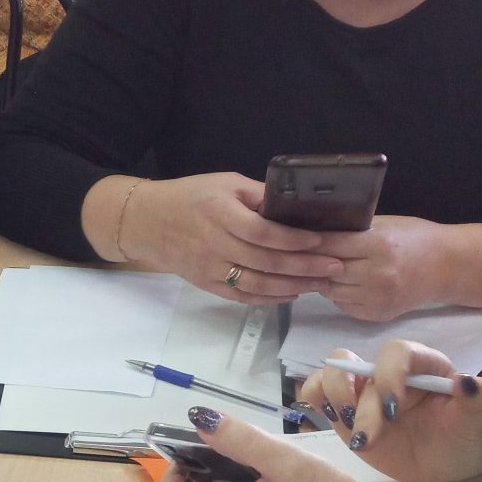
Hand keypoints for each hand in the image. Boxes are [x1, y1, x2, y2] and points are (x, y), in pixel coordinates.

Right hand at [120, 173, 342, 302]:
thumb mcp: (224, 182)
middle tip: (336, 267)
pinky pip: (241, 296)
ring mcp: (210, 268)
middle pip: (265, 262)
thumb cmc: (189, 196)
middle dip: (305, 267)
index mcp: (220, 214)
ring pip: (257, 284)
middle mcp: (215, 244)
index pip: (263, 233)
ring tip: (321, 284)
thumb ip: (258, 194)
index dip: (294, 240)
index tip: (322, 241)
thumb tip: (295, 205)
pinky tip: (291, 294)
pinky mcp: (206, 284)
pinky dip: (269, 299)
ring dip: (293, 287)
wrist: (146, 221)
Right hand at [298, 340, 481, 481]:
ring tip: (357, 435)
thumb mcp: (474, 422)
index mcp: (420, 365)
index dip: (389, 372)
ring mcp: (361, 389)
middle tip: (370, 436)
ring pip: (329, 374)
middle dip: (360, 403)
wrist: (445, 459)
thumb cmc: (460, 435)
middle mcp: (386, 372)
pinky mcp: (342, 409)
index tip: (392, 404)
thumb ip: (478, 400)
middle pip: (354, 365)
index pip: (396, 352)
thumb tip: (469, 382)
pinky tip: (340, 425)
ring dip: (335, 401)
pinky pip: (315, 392)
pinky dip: (317, 404)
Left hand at [314, 216, 450, 320]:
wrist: (448, 266)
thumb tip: (314, 231)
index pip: (330, 245)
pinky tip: (343, 283)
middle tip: (301, 257)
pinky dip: (338, 294)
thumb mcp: (386, 224)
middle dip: (313, 264)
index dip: (309, 243)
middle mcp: (377, 274)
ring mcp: (378, 298)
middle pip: (327, 271)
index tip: (293, 240)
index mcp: (378, 245)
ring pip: (332, 291)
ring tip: (321, 269)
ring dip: (323, 280)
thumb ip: (353, 230)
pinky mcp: (378, 314)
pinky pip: (344, 305)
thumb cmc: (415, 238)